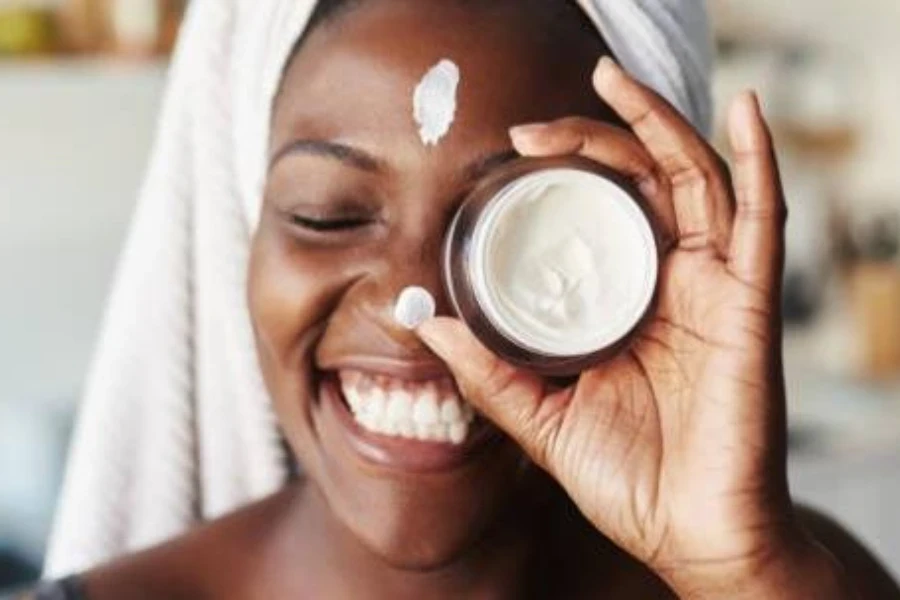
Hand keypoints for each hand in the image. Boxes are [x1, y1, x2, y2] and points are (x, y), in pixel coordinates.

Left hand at [416, 58, 846, 597]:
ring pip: (693, 178)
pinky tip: (744, 109)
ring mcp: (712, 287)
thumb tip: (428, 324)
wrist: (687, 535)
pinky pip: (762, 216)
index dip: (562, 176)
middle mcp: (670, 283)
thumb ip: (490, 371)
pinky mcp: (749, 304)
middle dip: (592, 138)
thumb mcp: (542, 417)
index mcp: (625, 303)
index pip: (599, 214)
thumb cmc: (628, 478)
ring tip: (613, 79)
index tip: (509, 159)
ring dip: (657, 122)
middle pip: (640, 181)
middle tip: (531, 129)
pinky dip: (758, 157)